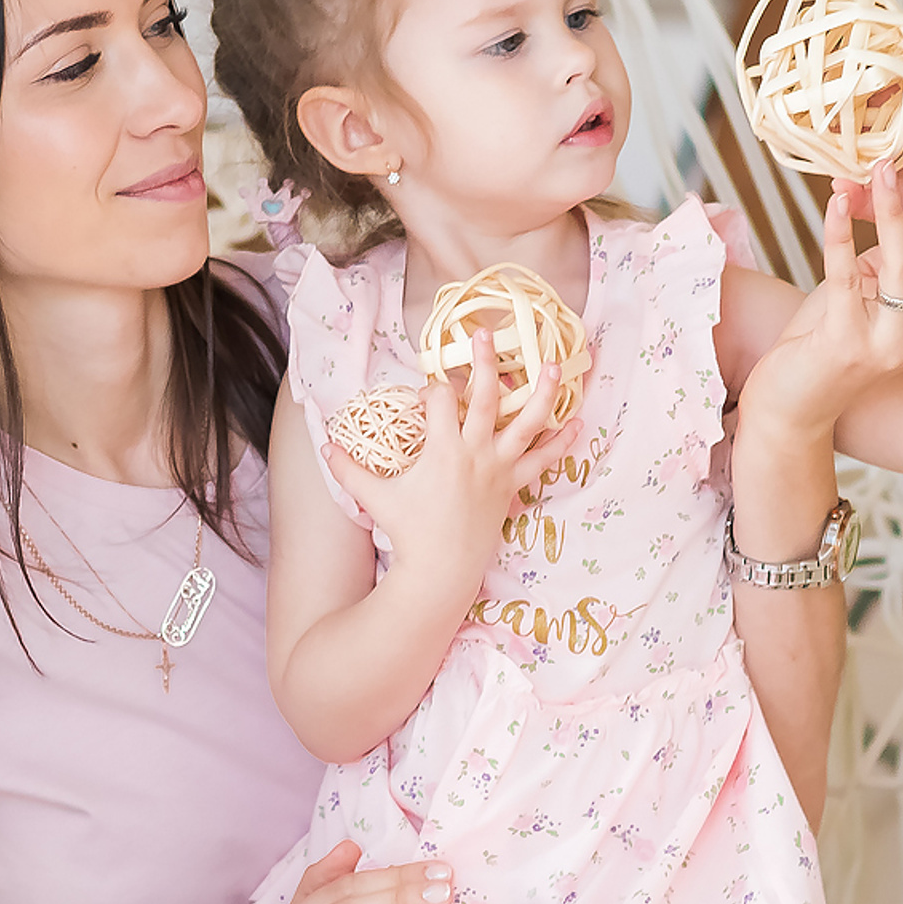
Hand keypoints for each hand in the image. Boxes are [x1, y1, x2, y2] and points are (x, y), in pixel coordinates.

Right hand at [331, 326, 578, 597]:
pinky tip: (578, 423)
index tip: (423, 398)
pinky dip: (561, 442)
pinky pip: (543, 461)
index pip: (442, 400)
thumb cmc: (409, 532)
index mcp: (444, 450)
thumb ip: (348, 470)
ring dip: (543, 393)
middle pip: (488, 397)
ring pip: (528, 424)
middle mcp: (477, 453)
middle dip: (486, 361)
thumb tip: (324, 446)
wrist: (442, 570)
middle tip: (487, 333)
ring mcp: (500, 469)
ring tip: (555, 365)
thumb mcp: (375, 498)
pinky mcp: (513, 486)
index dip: (431, 390)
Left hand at [746, 125, 902, 438]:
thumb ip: (894, 249)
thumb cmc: (831, 336)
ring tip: (877, 168)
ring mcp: (889, 344)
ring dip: (892, 211)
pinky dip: (840, 235)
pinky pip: (846, 279)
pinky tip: (833, 202)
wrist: (793, 404)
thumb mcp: (872, 288)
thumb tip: (897, 180)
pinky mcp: (845, 345)